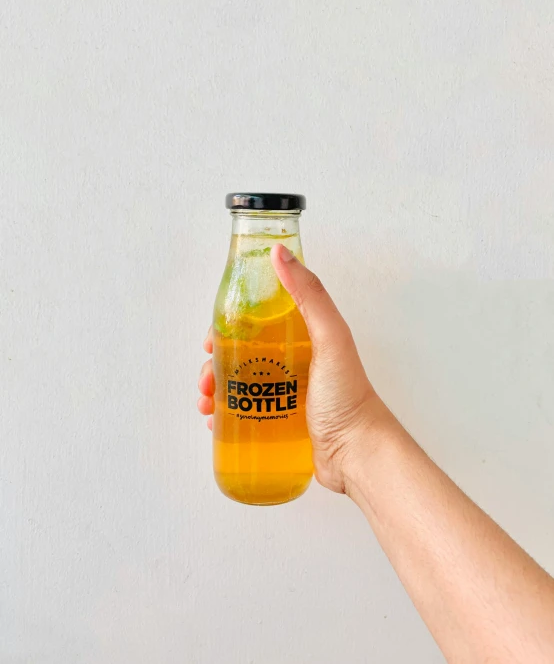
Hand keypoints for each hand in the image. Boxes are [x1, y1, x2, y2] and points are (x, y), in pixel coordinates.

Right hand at [198, 244, 377, 492]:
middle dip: (216, 362)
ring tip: (206, 403)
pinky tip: (214, 421)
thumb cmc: (349, 398)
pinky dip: (224, 414)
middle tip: (206, 377)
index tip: (212, 338)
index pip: (257, 322)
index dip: (229, 326)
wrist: (359, 455)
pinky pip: (244, 414)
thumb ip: (309, 294)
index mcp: (304, 338)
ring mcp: (285, 395)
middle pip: (242, 354)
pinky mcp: (280, 423)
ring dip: (214, 389)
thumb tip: (280, 252)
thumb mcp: (330, 338)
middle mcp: (293, 363)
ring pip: (238, 385)